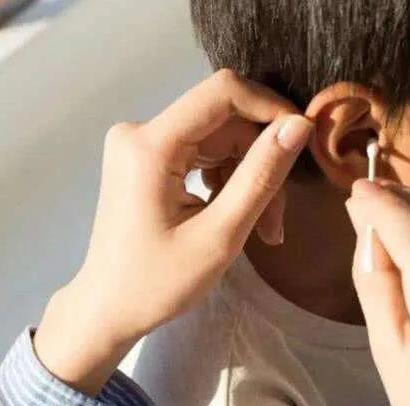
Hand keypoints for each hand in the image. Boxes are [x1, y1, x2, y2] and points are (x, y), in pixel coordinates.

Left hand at [34, 70, 312, 395]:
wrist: (106, 310)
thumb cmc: (157, 285)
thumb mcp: (219, 235)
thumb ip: (261, 176)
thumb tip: (299, 125)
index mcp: (149, 145)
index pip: (222, 92)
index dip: (270, 109)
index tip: (302, 143)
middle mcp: (139, 131)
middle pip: (223, 121)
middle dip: (260, 161)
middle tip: (278, 220)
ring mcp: (139, 145)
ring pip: (217, 139)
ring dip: (247, 178)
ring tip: (263, 229)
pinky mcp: (144, 160)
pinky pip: (200, 153)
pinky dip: (225, 181)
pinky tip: (236, 216)